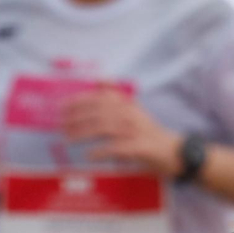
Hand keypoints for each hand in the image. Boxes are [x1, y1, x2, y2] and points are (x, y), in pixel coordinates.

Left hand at [61, 87, 182, 177]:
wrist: (173, 152)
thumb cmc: (148, 133)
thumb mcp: (133, 110)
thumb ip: (116, 96)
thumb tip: (101, 77)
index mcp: (128, 105)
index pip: (101, 98)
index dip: (80, 101)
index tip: (62, 107)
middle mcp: (131, 114)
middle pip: (99, 113)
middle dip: (77, 118)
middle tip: (60, 126)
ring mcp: (136, 131)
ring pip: (104, 128)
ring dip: (84, 133)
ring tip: (68, 140)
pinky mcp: (140, 147)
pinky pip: (116, 148)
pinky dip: (101, 151)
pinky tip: (90, 155)